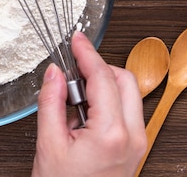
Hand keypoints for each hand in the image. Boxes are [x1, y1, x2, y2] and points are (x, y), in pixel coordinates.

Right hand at [31, 32, 146, 176]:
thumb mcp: (49, 144)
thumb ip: (51, 102)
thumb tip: (54, 74)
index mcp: (111, 133)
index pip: (102, 77)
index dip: (87, 53)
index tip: (77, 38)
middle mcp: (132, 137)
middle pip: (124, 80)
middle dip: (99, 67)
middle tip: (73, 68)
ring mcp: (137, 143)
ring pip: (130, 94)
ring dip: (104, 84)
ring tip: (75, 97)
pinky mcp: (134, 148)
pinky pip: (128, 111)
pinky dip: (109, 100)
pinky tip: (85, 111)